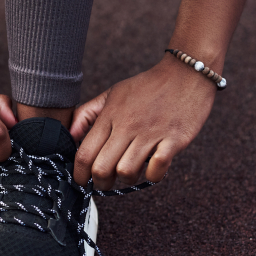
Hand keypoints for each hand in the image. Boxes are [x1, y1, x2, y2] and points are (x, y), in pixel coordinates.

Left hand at [70, 55, 217, 189]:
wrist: (186, 72)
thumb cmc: (146, 86)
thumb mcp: (112, 94)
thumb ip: (87, 114)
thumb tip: (69, 136)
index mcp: (109, 116)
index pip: (84, 153)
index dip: (78, 174)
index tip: (81, 180)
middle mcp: (127, 126)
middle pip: (102, 168)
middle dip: (100, 183)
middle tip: (104, 183)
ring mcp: (151, 133)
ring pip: (127, 172)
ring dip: (126, 180)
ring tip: (128, 174)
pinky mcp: (175, 139)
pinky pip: (157, 169)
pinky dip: (153, 176)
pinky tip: (152, 169)